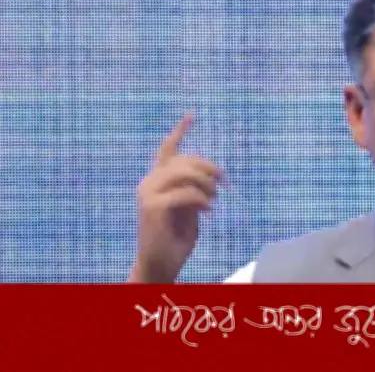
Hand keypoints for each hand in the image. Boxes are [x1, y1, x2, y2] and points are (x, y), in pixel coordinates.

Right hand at [128, 113, 222, 282]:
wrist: (161, 263)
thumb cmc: (176, 237)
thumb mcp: (189, 208)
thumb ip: (194, 188)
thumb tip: (210, 177)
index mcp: (157, 179)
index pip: (168, 149)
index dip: (180, 131)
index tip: (192, 114)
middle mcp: (149, 182)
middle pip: (185, 159)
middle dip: (209, 167)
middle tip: (223, 183)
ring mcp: (147, 193)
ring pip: (185, 172)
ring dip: (206, 184)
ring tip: (213, 199)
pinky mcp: (152, 207)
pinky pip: (185, 193)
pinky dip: (201, 200)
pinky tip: (207, 210)